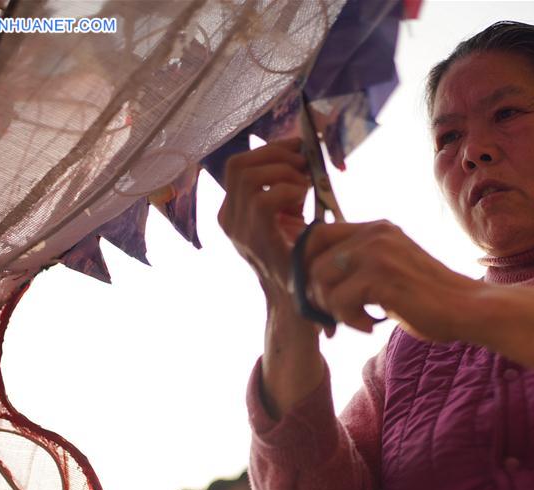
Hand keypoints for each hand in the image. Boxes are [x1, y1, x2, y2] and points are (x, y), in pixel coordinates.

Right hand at [218, 138, 311, 299]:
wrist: (299, 298)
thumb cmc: (298, 254)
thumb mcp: (288, 213)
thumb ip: (286, 185)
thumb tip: (300, 150)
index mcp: (232, 211)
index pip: (238, 165)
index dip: (269, 149)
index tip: (297, 147)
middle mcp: (228, 219)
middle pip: (237, 165)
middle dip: (274, 154)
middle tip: (303, 163)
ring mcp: (238, 230)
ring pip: (248, 177)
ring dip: (282, 172)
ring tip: (304, 185)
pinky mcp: (254, 239)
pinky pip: (263, 199)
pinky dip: (288, 190)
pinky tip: (304, 198)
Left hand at [303, 220, 482, 340]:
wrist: (467, 309)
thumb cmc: (428, 299)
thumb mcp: (388, 271)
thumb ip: (357, 267)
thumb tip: (309, 283)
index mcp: (375, 229)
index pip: (316, 235)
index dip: (306, 266)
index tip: (318, 294)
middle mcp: (373, 233)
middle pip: (311, 259)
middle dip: (315, 294)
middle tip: (334, 315)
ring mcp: (377, 253)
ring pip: (321, 281)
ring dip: (334, 310)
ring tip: (360, 320)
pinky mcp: (381, 277)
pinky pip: (338, 301)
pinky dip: (350, 321)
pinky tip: (372, 325)